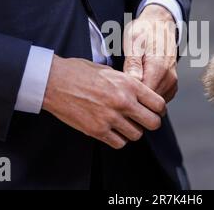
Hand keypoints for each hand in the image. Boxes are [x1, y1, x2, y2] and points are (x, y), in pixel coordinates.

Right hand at [42, 55, 165, 148]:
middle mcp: (123, 102)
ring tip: (124, 124)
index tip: (155, 111)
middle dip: (150, 122)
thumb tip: (140, 92)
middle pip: (153, 123)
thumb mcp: (109, 70)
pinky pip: (119, 143)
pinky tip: (112, 130)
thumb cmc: (79, 72)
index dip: (159, 109)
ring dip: (133, 131)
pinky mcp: (97, 131)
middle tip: (143, 120)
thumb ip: (127, 83)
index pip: (158, 104)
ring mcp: (110, 118)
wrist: (54, 81)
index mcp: (128, 84)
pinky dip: (118, 139)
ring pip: (136, 135)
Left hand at [123, 4, 178, 102]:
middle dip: (134, 100)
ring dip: (140, 99)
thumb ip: (133, 63)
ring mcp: (172, 83)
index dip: (128, 97)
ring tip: (127, 87)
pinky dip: (147, 96)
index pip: (144, 96)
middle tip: (119, 90)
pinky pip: (157, 98)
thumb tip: (133, 80)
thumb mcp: (133, 41)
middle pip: (149, 102)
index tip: (116, 92)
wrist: (160, 24)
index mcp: (159, 68)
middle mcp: (169, 78)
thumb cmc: (144, 31)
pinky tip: (137, 86)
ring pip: (153, 103)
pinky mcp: (171, 86)